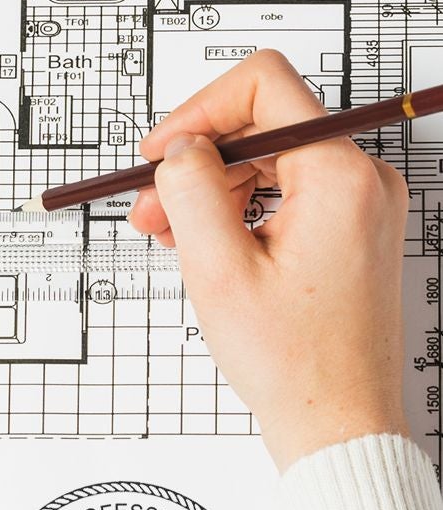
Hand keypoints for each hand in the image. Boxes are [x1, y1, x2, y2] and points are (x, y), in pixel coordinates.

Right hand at [129, 49, 409, 469]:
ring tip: (168, 235)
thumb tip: (180, 147)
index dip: (199, 110)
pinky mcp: (348, 228)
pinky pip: (281, 192)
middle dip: (196, 160)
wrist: (336, 423)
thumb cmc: (294, 361)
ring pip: (266, 161)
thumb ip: (192, 189)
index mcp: (340, 177)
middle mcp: (361, 180)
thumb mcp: (218, 268)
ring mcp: (358, 204)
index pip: (264, 86)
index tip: (161, 151)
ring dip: (209, 189)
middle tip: (148, 207)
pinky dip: (235, 209)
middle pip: (261, 124)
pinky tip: (202, 244)